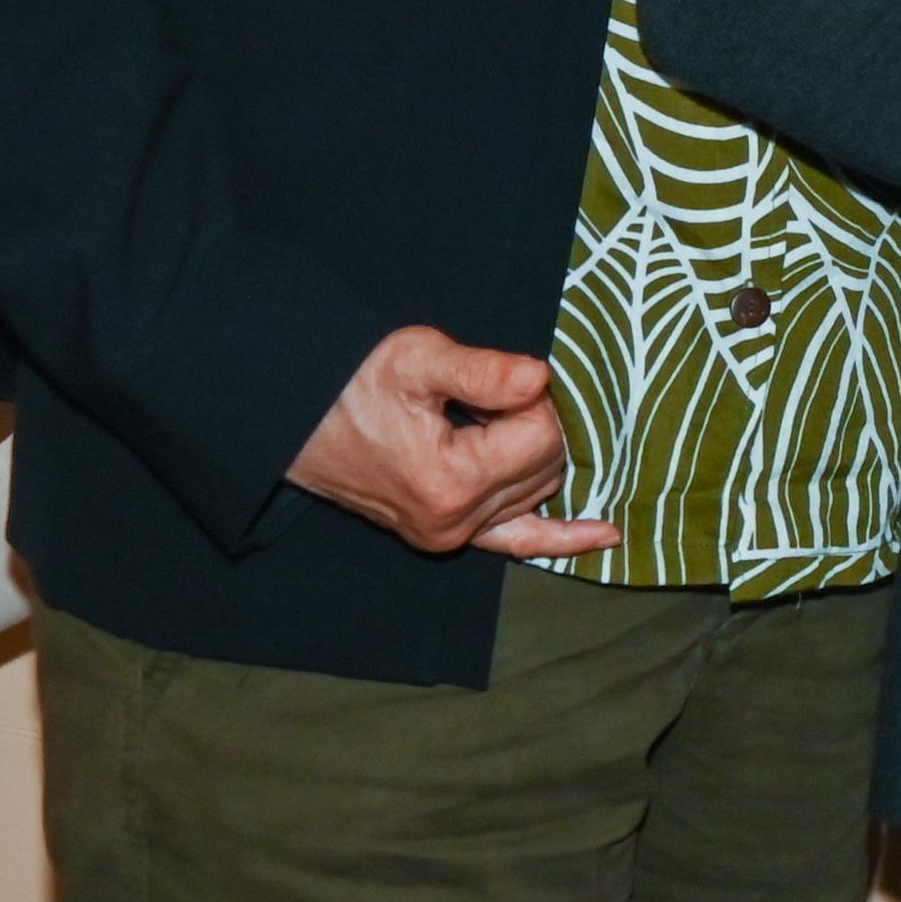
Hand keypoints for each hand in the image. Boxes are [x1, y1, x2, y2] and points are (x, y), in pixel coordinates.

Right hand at [288, 326, 622, 557]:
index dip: (534, 397)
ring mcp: (451, 534)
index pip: (544, 434)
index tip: (495, 379)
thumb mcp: (414, 360)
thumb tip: (542, 379)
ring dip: (533, 450)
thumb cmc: (351, 385)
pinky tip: (606, 535)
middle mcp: (454, 522)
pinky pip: (519, 541)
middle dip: (536, 420)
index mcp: (450, 482)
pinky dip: (561, 538)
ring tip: (490, 415)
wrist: (294, 421)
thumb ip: (482, 370)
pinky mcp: (447, 534)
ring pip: (539, 488)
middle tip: (490, 390)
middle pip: (548, 463)